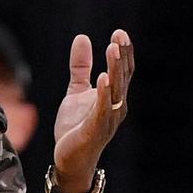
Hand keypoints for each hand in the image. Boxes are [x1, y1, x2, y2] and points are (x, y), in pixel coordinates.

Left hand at [52, 29, 133, 192]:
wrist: (69, 159)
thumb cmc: (76, 127)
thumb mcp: (76, 91)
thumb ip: (81, 67)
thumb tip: (82, 38)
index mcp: (114, 97)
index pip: (123, 71)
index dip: (123, 52)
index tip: (120, 32)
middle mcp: (116, 107)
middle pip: (122, 77)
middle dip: (121, 56)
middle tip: (119, 36)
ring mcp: (107, 118)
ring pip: (115, 90)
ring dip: (115, 69)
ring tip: (112, 49)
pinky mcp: (95, 129)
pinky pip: (102, 110)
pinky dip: (104, 94)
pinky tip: (103, 78)